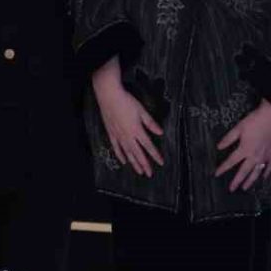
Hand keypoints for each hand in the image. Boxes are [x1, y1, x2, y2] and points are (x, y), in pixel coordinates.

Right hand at [92, 57, 163, 177]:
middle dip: (144, 164)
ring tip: (139, 171)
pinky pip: (116, 147)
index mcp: (137, 130)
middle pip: (138, 153)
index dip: (155, 155)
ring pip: (127, 153)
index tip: (161, 163)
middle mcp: (128, 136)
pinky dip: (120, 155)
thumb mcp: (142, 111)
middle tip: (149, 174)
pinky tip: (123, 161)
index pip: (148, 146)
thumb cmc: (127, 102)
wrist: (109, 96)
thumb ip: (151, 123)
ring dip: (134, 163)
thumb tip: (160, 132)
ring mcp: (118, 136)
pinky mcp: (111, 133)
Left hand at [215, 100, 270, 191]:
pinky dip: (266, 174)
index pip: (231, 162)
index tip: (217, 174)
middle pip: (244, 172)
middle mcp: (254, 156)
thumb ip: (228, 139)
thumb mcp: (238, 128)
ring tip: (245, 188)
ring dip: (250, 181)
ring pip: (256, 173)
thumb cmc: (255, 121)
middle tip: (232, 189)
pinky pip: (269, 167)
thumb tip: (219, 147)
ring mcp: (265, 157)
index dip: (223, 168)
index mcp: (244, 150)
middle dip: (237, 181)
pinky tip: (263, 178)